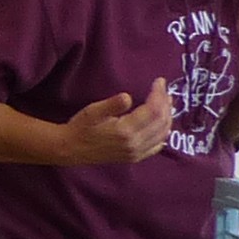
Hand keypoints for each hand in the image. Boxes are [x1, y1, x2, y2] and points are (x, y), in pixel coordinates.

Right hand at [58, 80, 176, 165]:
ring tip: (166, 102)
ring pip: (162, 134)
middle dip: (165, 103)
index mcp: (126, 131)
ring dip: (167, 117)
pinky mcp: (134, 157)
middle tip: (163, 89)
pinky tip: (162, 124)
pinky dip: (163, 133)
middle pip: (161, 122)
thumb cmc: (81, 127)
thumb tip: (128, 97)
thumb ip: (112, 104)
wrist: (70, 149)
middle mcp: (135, 144)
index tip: (159, 80)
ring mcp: (136, 152)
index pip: (153, 110)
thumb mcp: (93, 111)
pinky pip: (156, 146)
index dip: (159, 94)